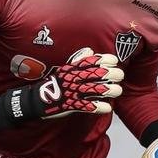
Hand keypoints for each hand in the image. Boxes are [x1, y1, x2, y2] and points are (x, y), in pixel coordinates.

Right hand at [2, 48, 122, 122]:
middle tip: (120, 75)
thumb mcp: (65, 69)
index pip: (91, 61)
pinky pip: (88, 106)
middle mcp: (74, 78)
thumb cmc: (54, 84)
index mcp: (73, 68)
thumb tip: (90, 51)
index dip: (105, 60)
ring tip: (118, 90)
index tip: (114, 61)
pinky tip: (108, 107)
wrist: (37, 99)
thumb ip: (79, 60)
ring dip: (109, 90)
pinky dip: (99, 106)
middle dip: (112, 74)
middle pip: (97, 74)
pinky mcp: (72, 105)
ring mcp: (73, 92)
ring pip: (96, 89)